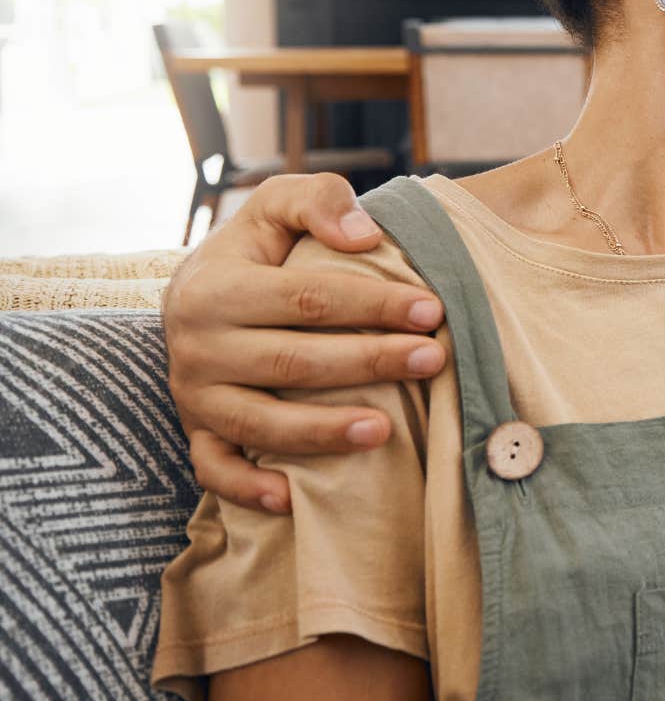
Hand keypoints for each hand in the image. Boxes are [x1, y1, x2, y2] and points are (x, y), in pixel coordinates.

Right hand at [163, 174, 447, 513]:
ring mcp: (194, 395)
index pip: (307, 298)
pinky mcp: (195, 431)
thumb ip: (318, 200)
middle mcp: (197, 345)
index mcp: (217, 287)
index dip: (373, 304)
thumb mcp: (276, 206)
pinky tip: (293, 500)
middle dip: (370, 361)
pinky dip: (248, 489)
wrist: (194, 295)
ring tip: (385, 430)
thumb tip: (363, 236)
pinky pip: (214, 469)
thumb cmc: (257, 250)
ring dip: (323, 432)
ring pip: (260, 423)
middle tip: (434, 358)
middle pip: (294, 361)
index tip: (434, 309)